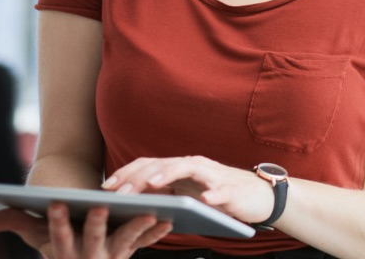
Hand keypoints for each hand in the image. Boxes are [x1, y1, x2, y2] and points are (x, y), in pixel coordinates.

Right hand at [0, 202, 172, 258]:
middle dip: (96, 225)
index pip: (57, 238)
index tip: (56, 204)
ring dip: (136, 230)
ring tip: (148, 213)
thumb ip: (16, 223)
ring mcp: (111, 256)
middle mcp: (87, 258)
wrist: (81, 256)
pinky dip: (156, 233)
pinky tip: (168, 220)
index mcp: (63, 253)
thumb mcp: (36, 234)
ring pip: (124, 243)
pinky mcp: (129, 250)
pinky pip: (144, 244)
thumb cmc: (58, 237)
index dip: (57, 223)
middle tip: (102, 207)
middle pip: (92, 241)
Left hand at [103, 156, 275, 224]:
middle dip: (139, 178)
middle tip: (120, 191)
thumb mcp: (187, 194)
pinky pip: (221, 190)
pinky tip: (206, 200)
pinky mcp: (232, 189)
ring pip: (187, 169)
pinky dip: (213, 194)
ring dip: (168, 175)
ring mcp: (213, 175)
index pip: (148, 164)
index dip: (127, 173)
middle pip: (162, 165)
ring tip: (151, 185)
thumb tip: (132, 199)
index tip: (106, 186)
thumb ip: (165, 193)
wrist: (258, 196)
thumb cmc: (219, 195)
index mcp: (180, 168)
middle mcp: (194, 165)